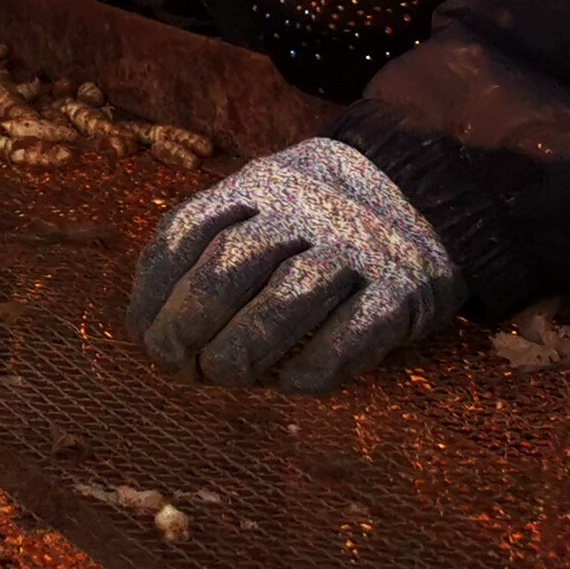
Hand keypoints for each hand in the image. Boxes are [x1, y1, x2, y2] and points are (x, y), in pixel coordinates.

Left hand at [128, 137, 465, 393]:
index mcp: (257, 185)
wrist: (428, 190)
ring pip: (288, 296)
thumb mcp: (262, 204)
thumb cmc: (316, 218)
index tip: (141, 331)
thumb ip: (212, 244)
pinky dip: (316, 365)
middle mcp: (304, 209)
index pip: (187, 231)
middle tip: (173, 361)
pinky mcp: (403, 288)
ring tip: (220, 375)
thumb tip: (151, 324)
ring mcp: (356, 246)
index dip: (155, 288)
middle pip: (231, 262)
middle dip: (190, 319)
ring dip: (244, 346)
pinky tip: (289, 384)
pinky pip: (354, 332)